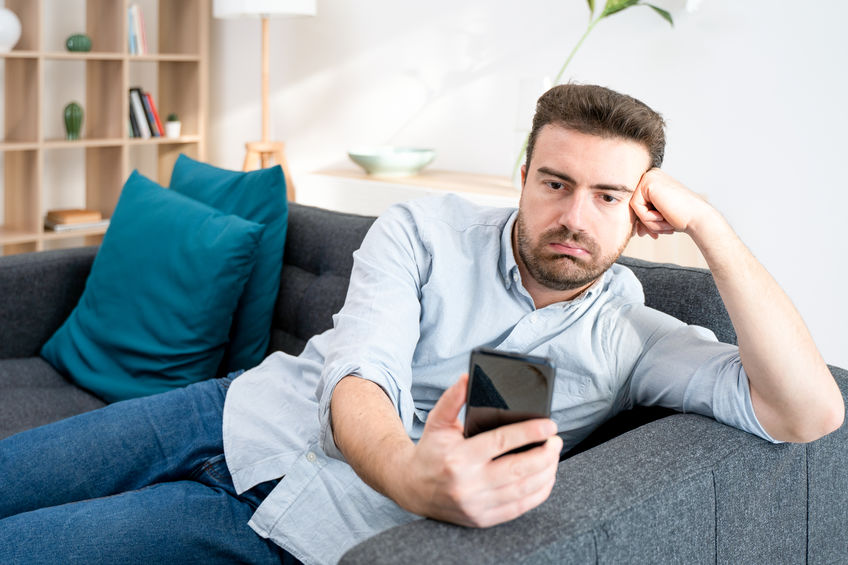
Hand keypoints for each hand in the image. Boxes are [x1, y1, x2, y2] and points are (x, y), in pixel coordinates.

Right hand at [400, 373, 562, 527]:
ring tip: (553, 455)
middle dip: (545, 453)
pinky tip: (545, 477)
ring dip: (547, 472)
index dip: (530, 432)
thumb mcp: (437, 421)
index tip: (550, 425)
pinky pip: (520, 507)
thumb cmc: (430, 451)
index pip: (502, 442)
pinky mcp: (483, 519)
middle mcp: (468, 484)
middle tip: (556, 440)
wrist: (412, 488)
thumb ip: (453, 398)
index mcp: (458, 458)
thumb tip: (469, 378)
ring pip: (524, 489)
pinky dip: (539, 492)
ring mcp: (477, 505)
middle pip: (519, 469)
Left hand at [630, 168, 714, 238]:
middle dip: (645, 223)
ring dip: (648, 222)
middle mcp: (651, 175)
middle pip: (634, 205)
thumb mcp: (659, 218)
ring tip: (665, 226)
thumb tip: (637, 230)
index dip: (644, 223)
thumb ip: (645, 219)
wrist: (698, 219)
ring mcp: (649, 177)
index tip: (654, 235)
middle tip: (657, 234)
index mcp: (654, 181)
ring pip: (634, 207)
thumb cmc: (682, 219)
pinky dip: (647, 218)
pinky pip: (635, 206)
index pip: (637, 205)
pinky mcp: (648, 183)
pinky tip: (663, 218)